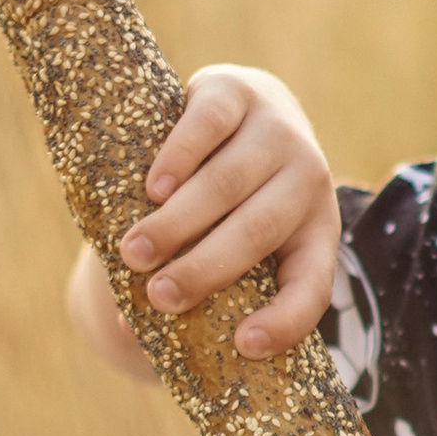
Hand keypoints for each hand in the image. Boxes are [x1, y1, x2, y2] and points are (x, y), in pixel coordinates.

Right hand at [83, 64, 340, 363]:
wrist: (242, 109)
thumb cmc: (227, 202)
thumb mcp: (232, 243)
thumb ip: (195, 284)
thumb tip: (120, 326)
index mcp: (316, 232)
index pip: (311, 287)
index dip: (284, 322)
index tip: (242, 346)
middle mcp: (308, 179)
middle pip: (258, 232)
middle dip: (205, 269)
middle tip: (158, 297)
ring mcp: (277, 129)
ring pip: (229, 183)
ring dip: (179, 222)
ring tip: (134, 252)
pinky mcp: (236, 89)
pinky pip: (209, 126)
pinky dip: (180, 160)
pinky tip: (153, 190)